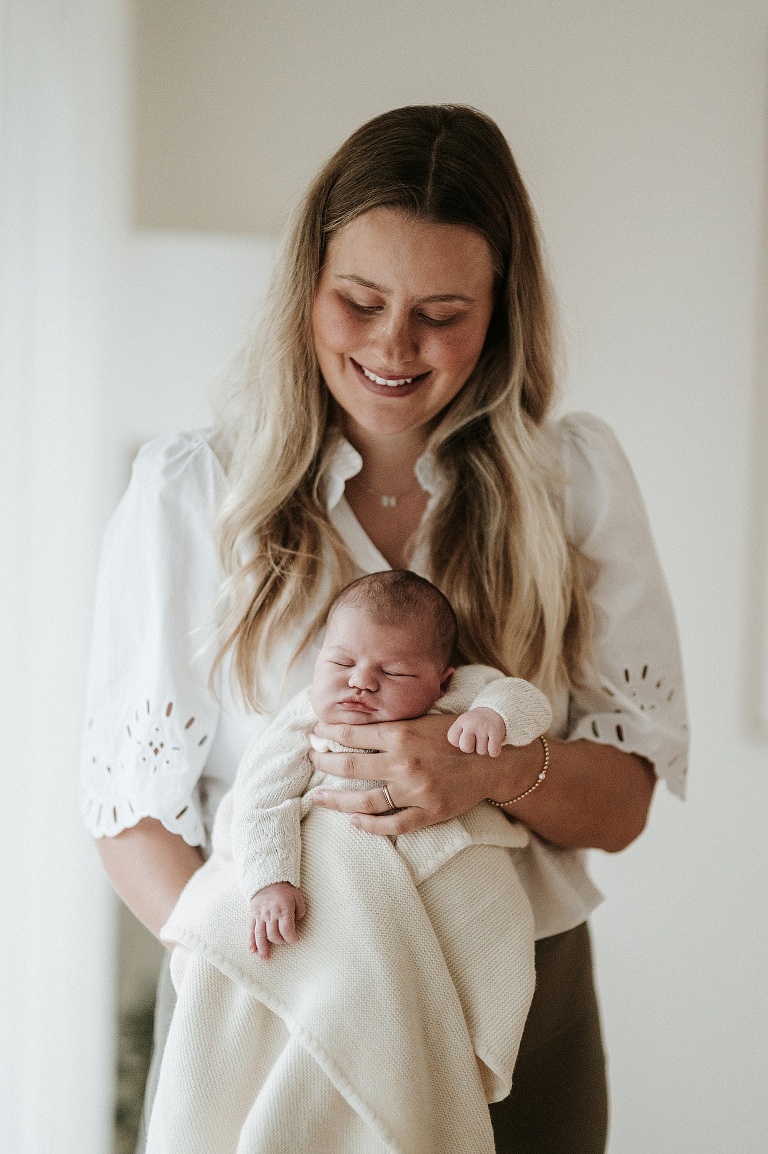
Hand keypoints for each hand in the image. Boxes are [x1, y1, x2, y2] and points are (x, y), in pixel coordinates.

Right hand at [249, 882, 306, 959]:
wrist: (268, 879)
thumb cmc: (285, 889)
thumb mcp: (297, 897)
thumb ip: (300, 911)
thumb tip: (296, 923)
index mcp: (283, 910)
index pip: (287, 930)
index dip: (292, 938)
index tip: (296, 939)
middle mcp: (271, 914)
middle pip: (274, 935)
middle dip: (281, 942)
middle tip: (285, 941)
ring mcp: (260, 916)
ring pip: (260, 936)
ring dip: (263, 948)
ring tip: (265, 959)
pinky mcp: (253, 915)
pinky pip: (251, 930)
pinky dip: (251, 941)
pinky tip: (252, 950)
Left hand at [309, 713, 540, 835]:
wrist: (493, 760)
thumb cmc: (458, 735)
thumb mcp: (426, 718)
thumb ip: (395, 721)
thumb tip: (360, 716)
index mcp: (403, 734)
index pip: (354, 733)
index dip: (329, 733)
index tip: (314, 732)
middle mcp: (404, 763)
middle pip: (351, 766)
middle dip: (324, 762)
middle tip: (310, 759)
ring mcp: (415, 791)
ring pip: (364, 800)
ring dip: (336, 799)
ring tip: (318, 796)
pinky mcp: (427, 813)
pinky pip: (391, 825)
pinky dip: (368, 825)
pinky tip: (353, 820)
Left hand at [447, 707, 505, 756]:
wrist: (495, 711)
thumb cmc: (476, 724)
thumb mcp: (464, 724)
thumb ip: (457, 736)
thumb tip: (460, 754)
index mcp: (461, 721)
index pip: (453, 740)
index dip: (459, 742)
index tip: (465, 736)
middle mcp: (471, 723)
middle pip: (465, 748)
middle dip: (471, 748)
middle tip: (476, 741)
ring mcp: (484, 727)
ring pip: (481, 751)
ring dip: (484, 748)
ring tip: (486, 738)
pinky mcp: (496, 732)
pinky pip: (493, 752)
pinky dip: (494, 751)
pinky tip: (493, 743)